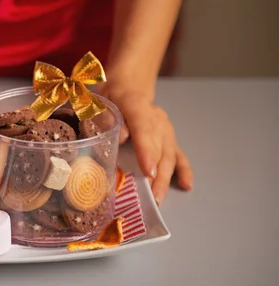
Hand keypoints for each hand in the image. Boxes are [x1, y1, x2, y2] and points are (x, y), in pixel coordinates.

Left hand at [100, 85, 192, 204]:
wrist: (128, 87)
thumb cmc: (110, 97)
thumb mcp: (99, 102)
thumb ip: (106, 118)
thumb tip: (121, 137)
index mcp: (136, 104)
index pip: (143, 128)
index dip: (146, 150)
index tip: (147, 170)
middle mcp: (156, 117)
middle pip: (159, 146)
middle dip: (155, 173)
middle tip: (150, 195)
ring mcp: (165, 128)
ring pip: (169, 154)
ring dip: (165, 177)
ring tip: (158, 199)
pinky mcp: (170, 137)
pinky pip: (179, 154)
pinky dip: (183, 170)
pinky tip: (185, 185)